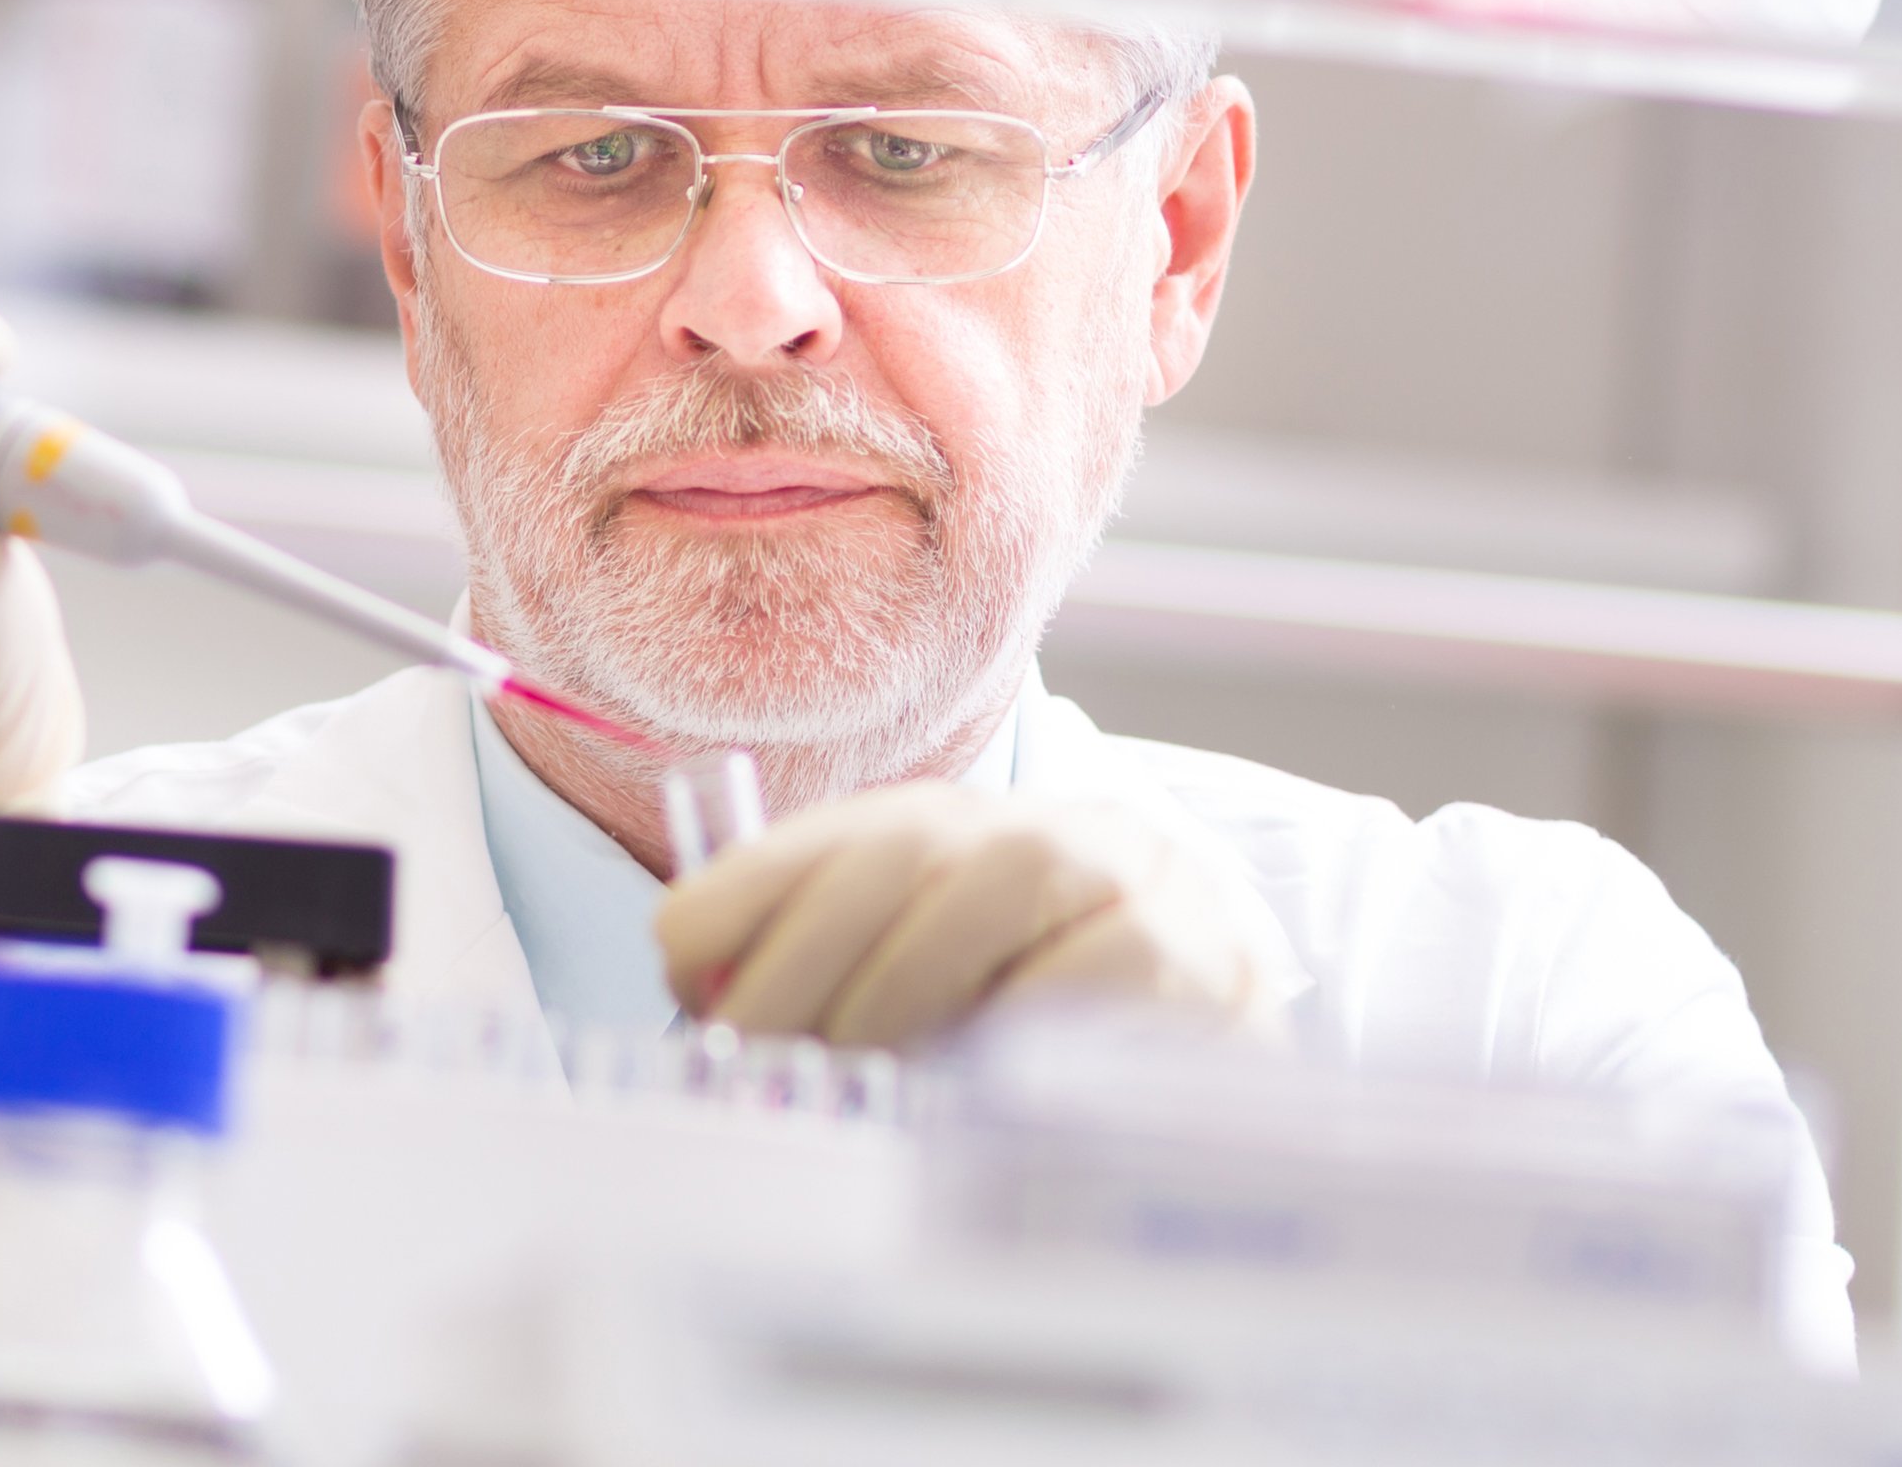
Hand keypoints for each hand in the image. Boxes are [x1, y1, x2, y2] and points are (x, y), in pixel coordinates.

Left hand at [655, 782, 1293, 1049]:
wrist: (1225, 1060)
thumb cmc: (1031, 1038)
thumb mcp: (915, 1003)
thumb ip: (818, 984)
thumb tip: (704, 997)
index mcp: (956, 833)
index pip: (836, 833)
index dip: (748, 883)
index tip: (676, 956)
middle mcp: (1036, 830)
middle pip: (906, 847)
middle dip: (806, 944)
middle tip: (749, 1041)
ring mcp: (1123, 878)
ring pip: (996, 882)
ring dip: (905, 975)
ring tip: (853, 1065)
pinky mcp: (1194, 949)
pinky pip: (1096, 960)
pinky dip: (1019, 1012)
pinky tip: (970, 1071)